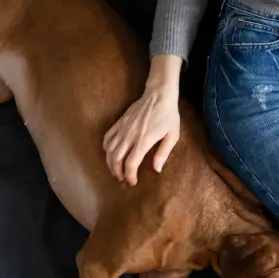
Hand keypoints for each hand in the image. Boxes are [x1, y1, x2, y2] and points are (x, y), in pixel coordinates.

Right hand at [103, 56, 182, 184]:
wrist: (159, 95)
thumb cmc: (168, 116)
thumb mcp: (172, 135)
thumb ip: (163, 153)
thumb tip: (156, 169)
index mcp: (144, 141)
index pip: (131, 164)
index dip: (130, 176)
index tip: (132, 182)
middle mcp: (130, 136)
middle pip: (116, 159)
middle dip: (117, 172)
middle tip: (122, 179)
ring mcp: (122, 128)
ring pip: (109, 150)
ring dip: (110, 162)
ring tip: (115, 169)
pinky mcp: (119, 122)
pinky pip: (107, 137)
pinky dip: (106, 148)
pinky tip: (110, 153)